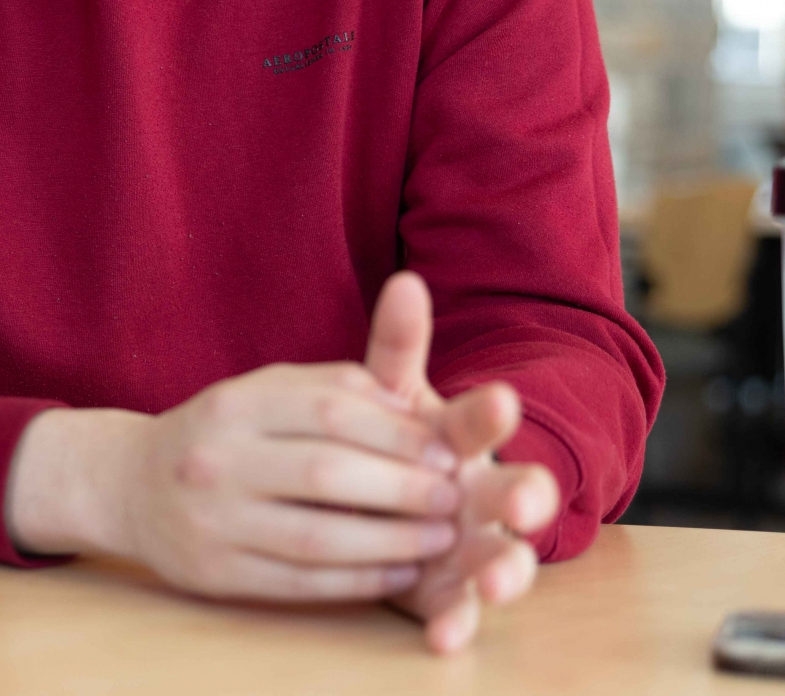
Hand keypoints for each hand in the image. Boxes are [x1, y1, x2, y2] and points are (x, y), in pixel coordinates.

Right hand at [6, 353, 465, 605]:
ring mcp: (213, 519)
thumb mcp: (261, 389)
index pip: (329, 410)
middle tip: (454, 497)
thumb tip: (408, 405)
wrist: (129, 482)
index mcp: (234, 402)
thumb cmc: (220, 431)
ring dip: (391, 541)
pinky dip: (357, 581)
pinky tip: (399, 573)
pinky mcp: (215, 574)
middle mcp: (217, 457)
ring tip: (441, 538)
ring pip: (317, 536)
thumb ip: (330, 388)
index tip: (446, 448)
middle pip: (327, 474)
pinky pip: (299, 583)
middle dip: (402, 488)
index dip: (396, 431)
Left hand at [365, 271, 559, 652]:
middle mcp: (484, 491)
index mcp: (464, 437)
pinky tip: (444, 636)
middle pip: (520, 494)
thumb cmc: (395, 436)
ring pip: (502, 558)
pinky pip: (457, 611)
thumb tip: (405, 281)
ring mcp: (473, 545)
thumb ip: (398, 344)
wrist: (388, 494)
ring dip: (504, 569)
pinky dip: (454, 624)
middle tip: (526, 501)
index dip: (493, 412)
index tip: (501, 400)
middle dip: (528, 497)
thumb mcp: (390, 391)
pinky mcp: (448, 591)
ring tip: (497, 580)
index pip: (485, 418)